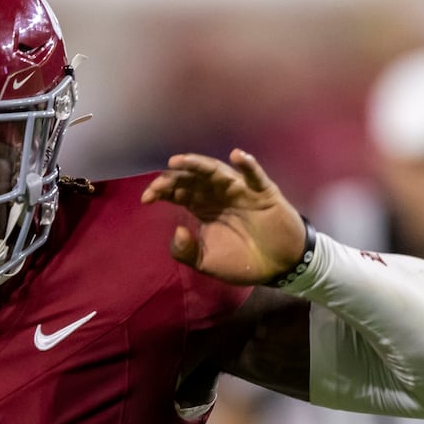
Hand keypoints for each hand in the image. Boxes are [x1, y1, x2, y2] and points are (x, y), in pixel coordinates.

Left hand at [140, 149, 306, 284]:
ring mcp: (240, 191)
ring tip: (180, 161)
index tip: (146, 197)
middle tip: (159, 184)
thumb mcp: (207, 263)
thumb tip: (178, 230)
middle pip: (193, 178)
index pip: (178, 191)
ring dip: (199, 165)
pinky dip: (247, 165)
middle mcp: (218, 194)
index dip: (161, 190)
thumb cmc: (242, 261)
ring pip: (217, 172)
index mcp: (203, 207)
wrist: (278, 267)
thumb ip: (187, 252)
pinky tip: (237, 156)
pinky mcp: (263, 193)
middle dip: (174, 178)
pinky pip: (255, 176)